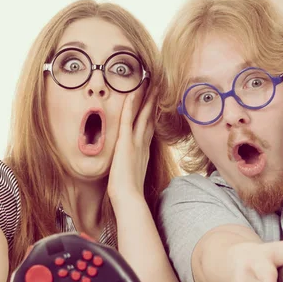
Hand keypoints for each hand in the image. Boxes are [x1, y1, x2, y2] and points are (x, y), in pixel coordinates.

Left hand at [107, 90, 154, 206]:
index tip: (155, 102)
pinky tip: (133, 93)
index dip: (152, 113)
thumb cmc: (129, 192)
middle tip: (157, 86)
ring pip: (142, 115)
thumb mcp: (133, 176)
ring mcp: (135, 142)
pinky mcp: (126, 143)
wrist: (129, 198)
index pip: (148, 127)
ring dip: (145, 98)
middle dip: (152, 102)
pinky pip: (127, 120)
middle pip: (149, 117)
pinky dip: (130, 106)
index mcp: (143, 151)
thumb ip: (134, 168)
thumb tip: (133, 167)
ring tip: (149, 83)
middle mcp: (142, 144)